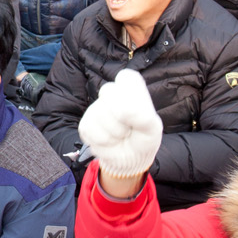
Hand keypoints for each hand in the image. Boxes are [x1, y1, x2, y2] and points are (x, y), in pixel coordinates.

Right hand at [78, 69, 163, 187]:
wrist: (130, 160)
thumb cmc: (143, 138)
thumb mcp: (152, 128)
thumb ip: (141, 115)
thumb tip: (121, 109)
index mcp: (131, 89)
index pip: (126, 77)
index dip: (130, 93)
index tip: (137, 109)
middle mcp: (111, 94)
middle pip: (109, 92)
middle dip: (123, 116)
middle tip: (130, 127)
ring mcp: (96, 108)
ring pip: (100, 114)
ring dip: (115, 133)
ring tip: (121, 136)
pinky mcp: (86, 124)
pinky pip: (91, 129)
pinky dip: (104, 141)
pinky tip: (110, 142)